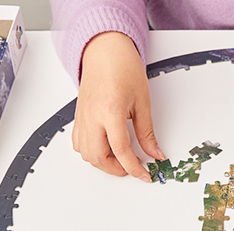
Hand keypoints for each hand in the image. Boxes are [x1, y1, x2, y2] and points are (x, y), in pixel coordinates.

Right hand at [73, 32, 164, 181]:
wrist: (105, 52)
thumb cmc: (123, 69)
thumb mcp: (143, 103)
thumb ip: (147, 133)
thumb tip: (155, 153)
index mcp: (110, 112)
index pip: (121, 150)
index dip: (134, 167)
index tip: (144, 175)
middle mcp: (92, 117)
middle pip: (98, 157)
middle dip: (116, 169)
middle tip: (132, 168)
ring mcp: (82, 118)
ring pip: (86, 154)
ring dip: (103, 162)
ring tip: (120, 159)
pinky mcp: (79, 117)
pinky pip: (79, 143)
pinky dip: (91, 152)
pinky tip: (105, 149)